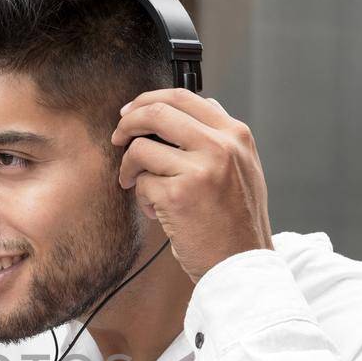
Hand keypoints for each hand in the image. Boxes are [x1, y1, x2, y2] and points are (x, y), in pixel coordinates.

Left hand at [110, 88, 273, 282]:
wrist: (242, 263)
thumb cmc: (238, 221)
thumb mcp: (244, 167)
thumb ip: (221, 136)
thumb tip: (192, 105)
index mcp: (236, 134)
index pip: (184, 97)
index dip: (149, 100)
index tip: (132, 112)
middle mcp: (221, 146)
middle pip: (156, 113)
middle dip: (127, 123)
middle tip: (117, 138)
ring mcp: (200, 169)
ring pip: (141, 149)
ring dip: (130, 168)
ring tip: (138, 186)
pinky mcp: (178, 195)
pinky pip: (141, 182)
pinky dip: (142, 197)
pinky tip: (156, 211)